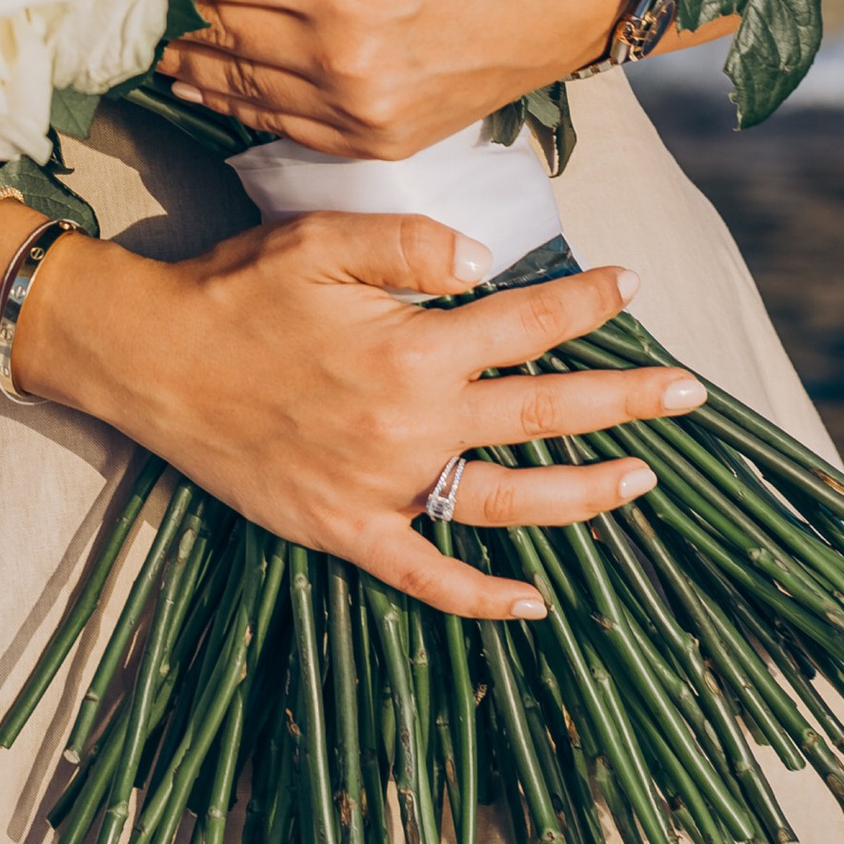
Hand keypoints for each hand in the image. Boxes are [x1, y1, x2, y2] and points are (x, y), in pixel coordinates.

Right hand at [11, 209, 707, 618]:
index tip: (630, 286)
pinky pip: (426, 575)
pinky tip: (534, 604)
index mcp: (412, 348)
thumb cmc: (238, 290)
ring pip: (507, 501)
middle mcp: (411, 425)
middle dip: (626, 402)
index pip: (526, 322)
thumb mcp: (321, 240)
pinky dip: (480, 599)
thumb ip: (412, 244)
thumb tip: (492, 260)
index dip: (585, 302)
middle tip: (691, 393)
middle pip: (543, 412)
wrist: (151, 360)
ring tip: (643, 481)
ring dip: (583, 493)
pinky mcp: (346, 531)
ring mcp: (382, 487)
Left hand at [146, 0, 618, 156]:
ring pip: (237, 82)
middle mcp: (341, 55)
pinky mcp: (374, 139)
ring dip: (185, 57)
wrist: (570, 8)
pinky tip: (199, 81)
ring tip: (147, 35)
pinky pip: (279, 122)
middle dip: (163, 5)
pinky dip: (230, 101)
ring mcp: (356, 108)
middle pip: (217, 27)